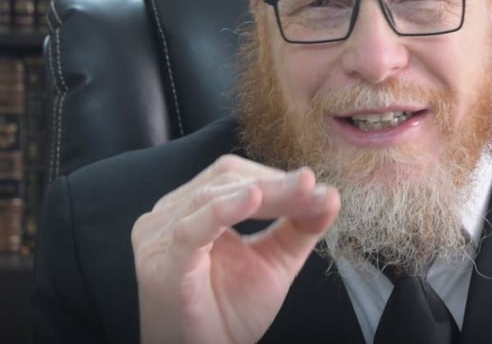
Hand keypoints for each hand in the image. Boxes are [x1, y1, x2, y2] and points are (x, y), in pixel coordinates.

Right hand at [131, 155, 339, 343]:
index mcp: (195, 208)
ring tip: (300, 190)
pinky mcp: (163, 262)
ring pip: (214, 196)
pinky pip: (193, 228)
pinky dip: (225, 209)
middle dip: (274, 183)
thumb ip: (300, 227)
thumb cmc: (226, 313)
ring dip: (265, 192)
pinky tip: (254, 197)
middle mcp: (172, 214)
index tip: (317, 186)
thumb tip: (330, 195)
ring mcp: (161, 236)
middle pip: (226, 179)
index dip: (277, 178)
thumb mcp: (275, 262)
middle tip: (312, 187)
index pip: (237, 177)